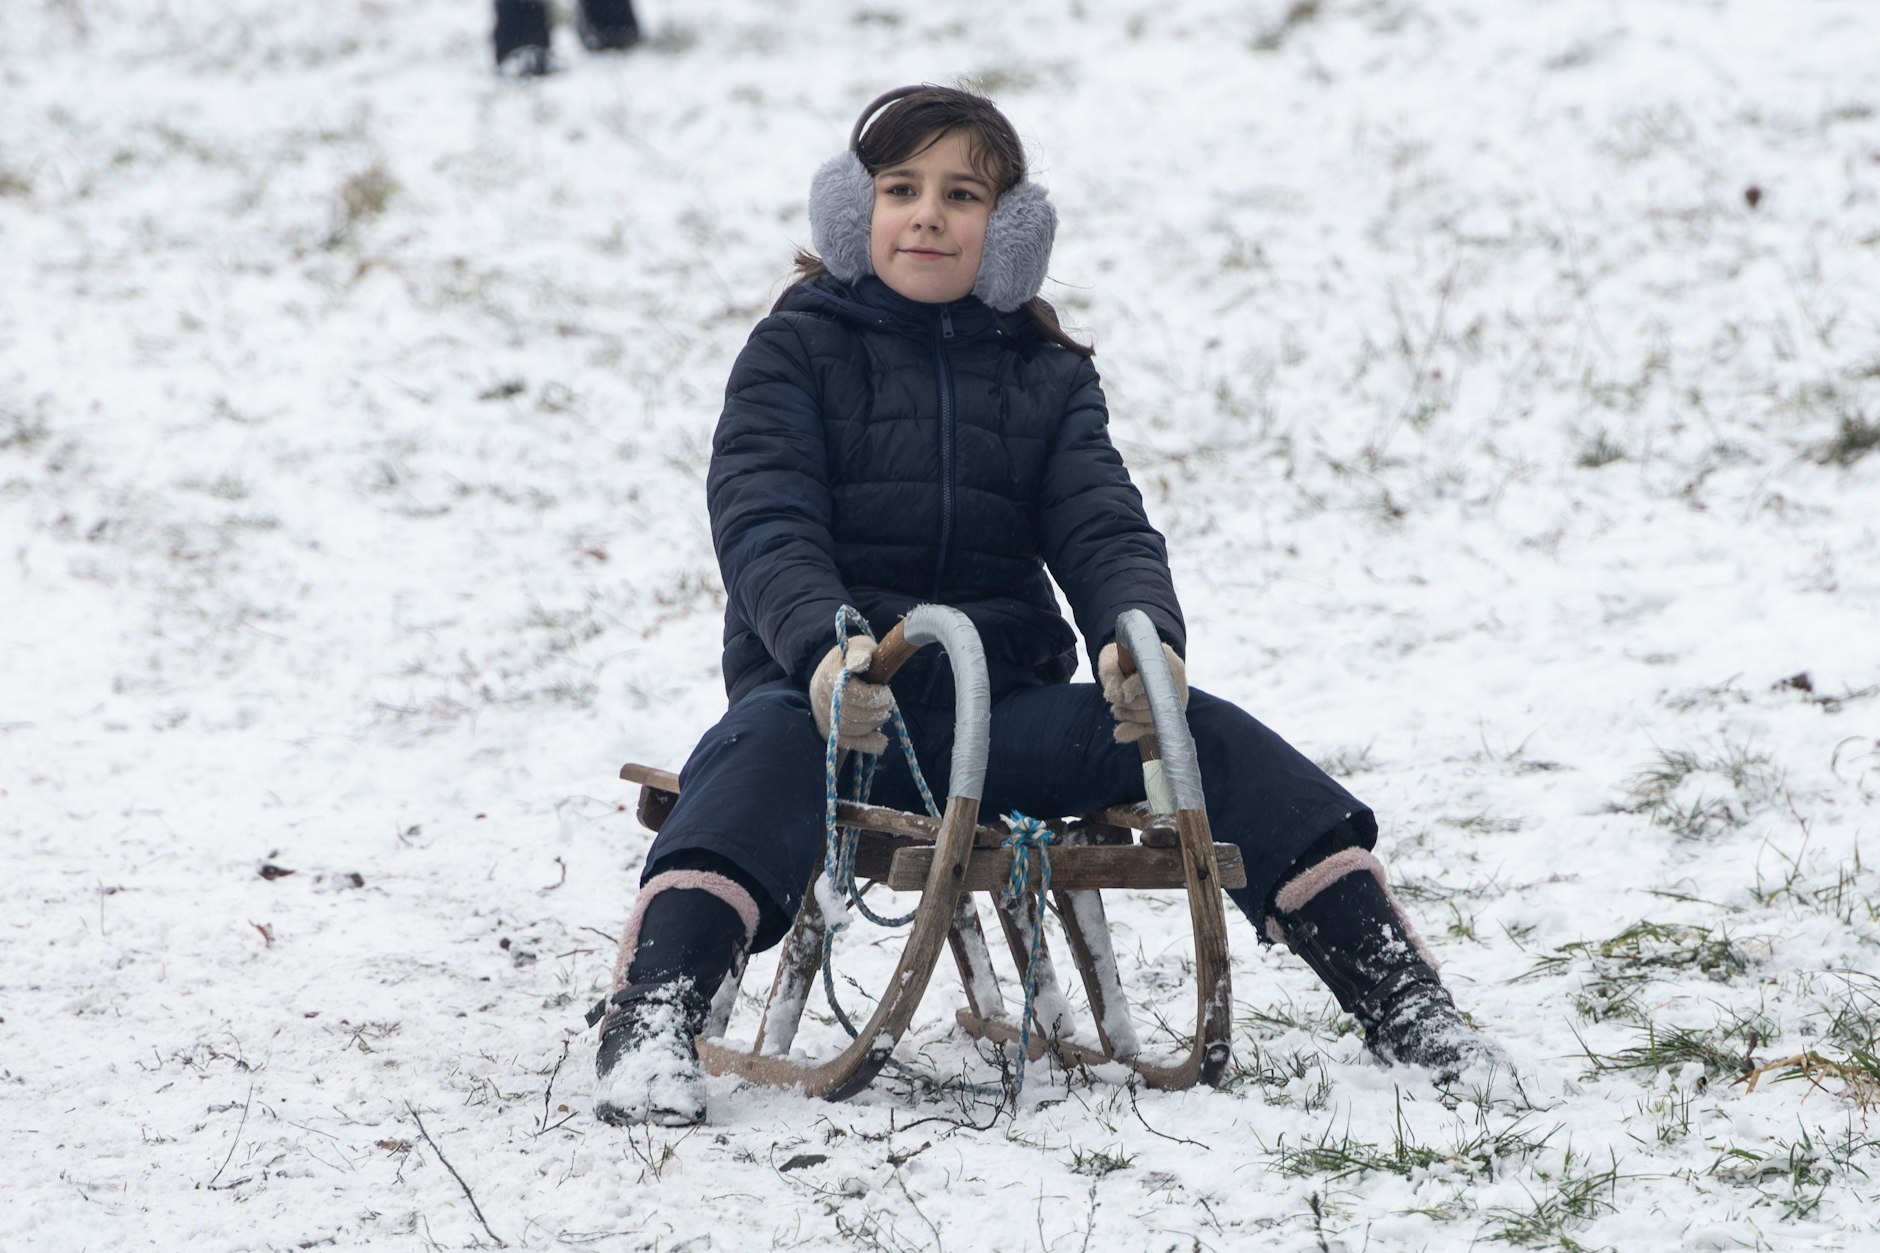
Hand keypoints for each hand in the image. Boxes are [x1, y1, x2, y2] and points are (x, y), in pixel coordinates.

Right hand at [810, 636, 894, 753]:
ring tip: (883, 713)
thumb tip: (862, 661)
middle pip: (849, 715)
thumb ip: (861, 652)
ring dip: (872, 724)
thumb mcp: (859, 647)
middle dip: (875, 712)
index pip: (851, 695)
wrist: (833, 669)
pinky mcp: (828, 730)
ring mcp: (822, 715)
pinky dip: (867, 744)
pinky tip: (881, 740)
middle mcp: (821, 698)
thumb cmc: (853, 657)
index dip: (873, 697)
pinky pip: (846, 743)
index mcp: (829, 675)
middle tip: (889, 703)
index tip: (886, 692)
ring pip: (849, 730)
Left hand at [1097, 640, 1186, 743]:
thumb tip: (1115, 697)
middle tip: (1116, 704)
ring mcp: (1178, 695)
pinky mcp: (1172, 712)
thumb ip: (1112, 676)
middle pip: (1156, 698)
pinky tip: (1120, 732)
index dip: (1136, 686)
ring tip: (1117, 710)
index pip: (1154, 674)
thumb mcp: (1112, 663)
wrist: (1134, 662)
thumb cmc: (1122, 661)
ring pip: (1157, 714)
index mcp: (1164, 656)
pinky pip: (1156, 727)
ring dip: (1131, 717)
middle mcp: (1176, 676)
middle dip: (1130, 705)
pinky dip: (1136, 730)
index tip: (1123, 693)